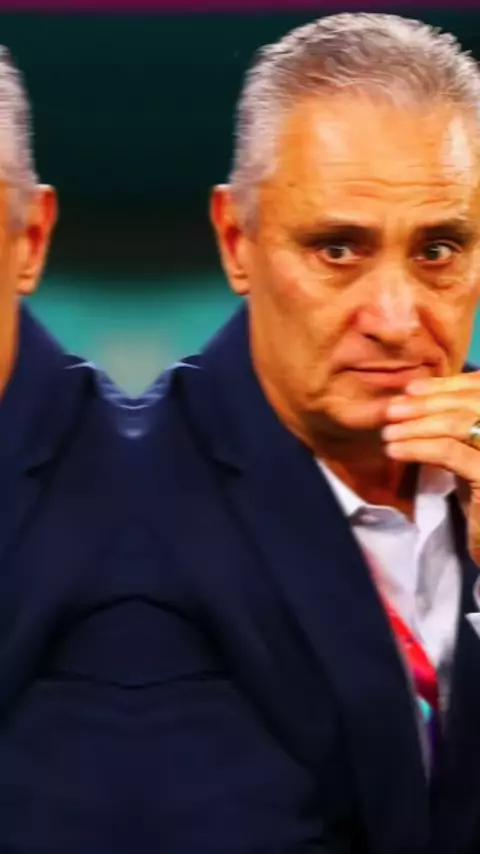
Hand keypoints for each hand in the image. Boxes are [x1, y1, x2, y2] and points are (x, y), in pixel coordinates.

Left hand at [382, 373, 479, 565]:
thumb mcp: (472, 453)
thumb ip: (458, 425)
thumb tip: (418, 395)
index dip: (449, 385)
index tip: (413, 388)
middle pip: (472, 403)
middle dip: (428, 402)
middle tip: (393, 408)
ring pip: (458, 425)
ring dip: (417, 424)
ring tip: (388, 431)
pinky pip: (449, 453)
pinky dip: (417, 447)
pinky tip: (394, 450)